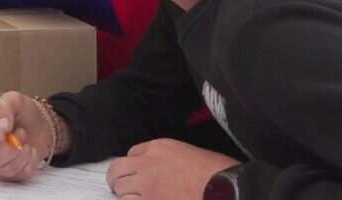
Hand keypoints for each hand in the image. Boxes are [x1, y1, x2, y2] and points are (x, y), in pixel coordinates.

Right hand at [0, 91, 51, 181]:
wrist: (41, 125)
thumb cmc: (22, 113)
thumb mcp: (13, 99)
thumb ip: (4, 107)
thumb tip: (2, 126)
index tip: (1, 134)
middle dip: (11, 145)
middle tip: (20, 131)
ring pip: (8, 169)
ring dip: (23, 151)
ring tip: (24, 138)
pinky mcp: (13, 175)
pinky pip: (23, 173)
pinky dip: (32, 158)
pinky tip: (30, 149)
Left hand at [106, 139, 239, 199]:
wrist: (224, 189)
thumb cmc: (218, 172)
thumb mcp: (192, 153)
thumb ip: (171, 159)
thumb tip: (165, 170)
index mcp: (160, 147)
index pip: (133, 153)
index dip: (133, 164)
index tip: (135, 171)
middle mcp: (148, 163)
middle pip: (118, 169)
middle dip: (116, 178)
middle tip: (118, 185)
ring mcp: (146, 184)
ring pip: (120, 188)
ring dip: (123, 193)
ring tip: (129, 197)